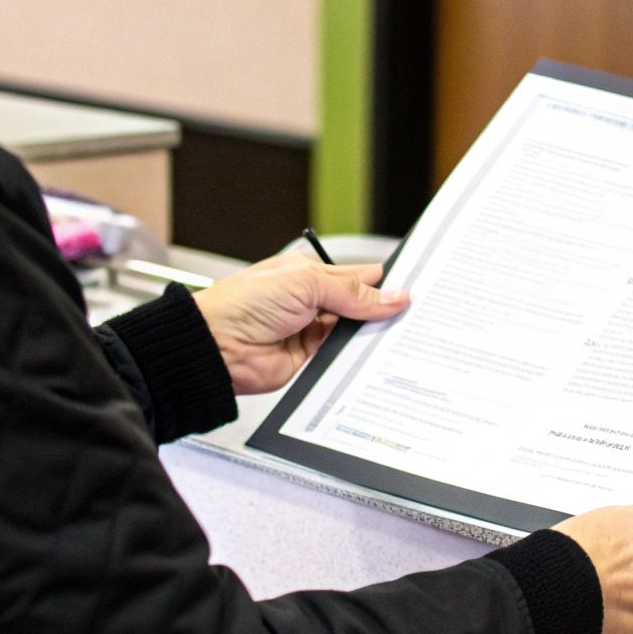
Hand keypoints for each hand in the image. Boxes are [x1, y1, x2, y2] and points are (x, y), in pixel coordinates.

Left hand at [192, 255, 408, 394]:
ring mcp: (311, 331)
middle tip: (415, 313)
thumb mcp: (306, 283)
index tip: (414, 286)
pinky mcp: (310, 360)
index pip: (357, 275)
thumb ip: (352, 292)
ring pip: (354, 333)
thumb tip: (392, 297)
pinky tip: (376, 355)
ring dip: (372, 335)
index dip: (384, 280)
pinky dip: (358, 357)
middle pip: (360, 306)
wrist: (217, 346)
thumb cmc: (245, 303)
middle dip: (383, 310)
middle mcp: (312, 301)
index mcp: (310, 274)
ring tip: (403, 334)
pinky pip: (342, 358)